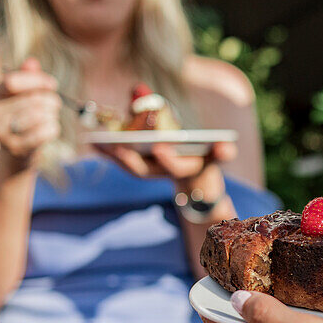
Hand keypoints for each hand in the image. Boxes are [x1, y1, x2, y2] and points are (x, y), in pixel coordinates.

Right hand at [0, 58, 60, 163]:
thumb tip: (32, 62)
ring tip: (50, 117)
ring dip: (52, 115)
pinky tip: (51, 129)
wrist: (16, 153)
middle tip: (55, 104)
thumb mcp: (22, 96)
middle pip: (32, 99)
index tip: (52, 84)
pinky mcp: (15, 147)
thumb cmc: (23, 118)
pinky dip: (53, 129)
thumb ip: (27, 78)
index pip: (12, 81)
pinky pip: (44, 132)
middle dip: (51, 100)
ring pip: (39, 115)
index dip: (37, 80)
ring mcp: (2, 132)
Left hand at [97, 140, 235, 198]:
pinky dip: (110, 154)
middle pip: (146, 170)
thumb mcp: (216, 155)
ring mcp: (154, 173)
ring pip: (131, 167)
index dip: (169, 160)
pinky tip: (95, 143)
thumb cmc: (206, 162)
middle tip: (118, 145)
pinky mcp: (141, 169)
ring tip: (99, 141)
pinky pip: (123, 162)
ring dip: (115, 156)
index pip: (178, 168)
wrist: (196, 181)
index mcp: (187, 170)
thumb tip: (227, 147)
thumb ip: (222, 151)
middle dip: (132, 158)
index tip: (160, 147)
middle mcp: (167, 174)